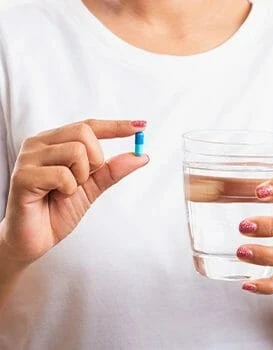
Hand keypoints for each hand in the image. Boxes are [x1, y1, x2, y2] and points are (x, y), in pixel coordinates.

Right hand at [0, 119, 148, 266]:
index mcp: (55, 142)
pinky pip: (63, 174)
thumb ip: (113, 169)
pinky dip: (69, 190)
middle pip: (84, 132)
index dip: (116, 126)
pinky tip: (56, 197)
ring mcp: (29, 158)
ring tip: (65, 191)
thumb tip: (142, 156)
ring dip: (81, 177)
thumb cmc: (58, 210)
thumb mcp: (93, 186)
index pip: (89, 125)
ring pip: (76, 151)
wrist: (35, 239)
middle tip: (83, 180)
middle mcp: (40, 144)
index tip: (141, 125)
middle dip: (95, 160)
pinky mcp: (23, 176)